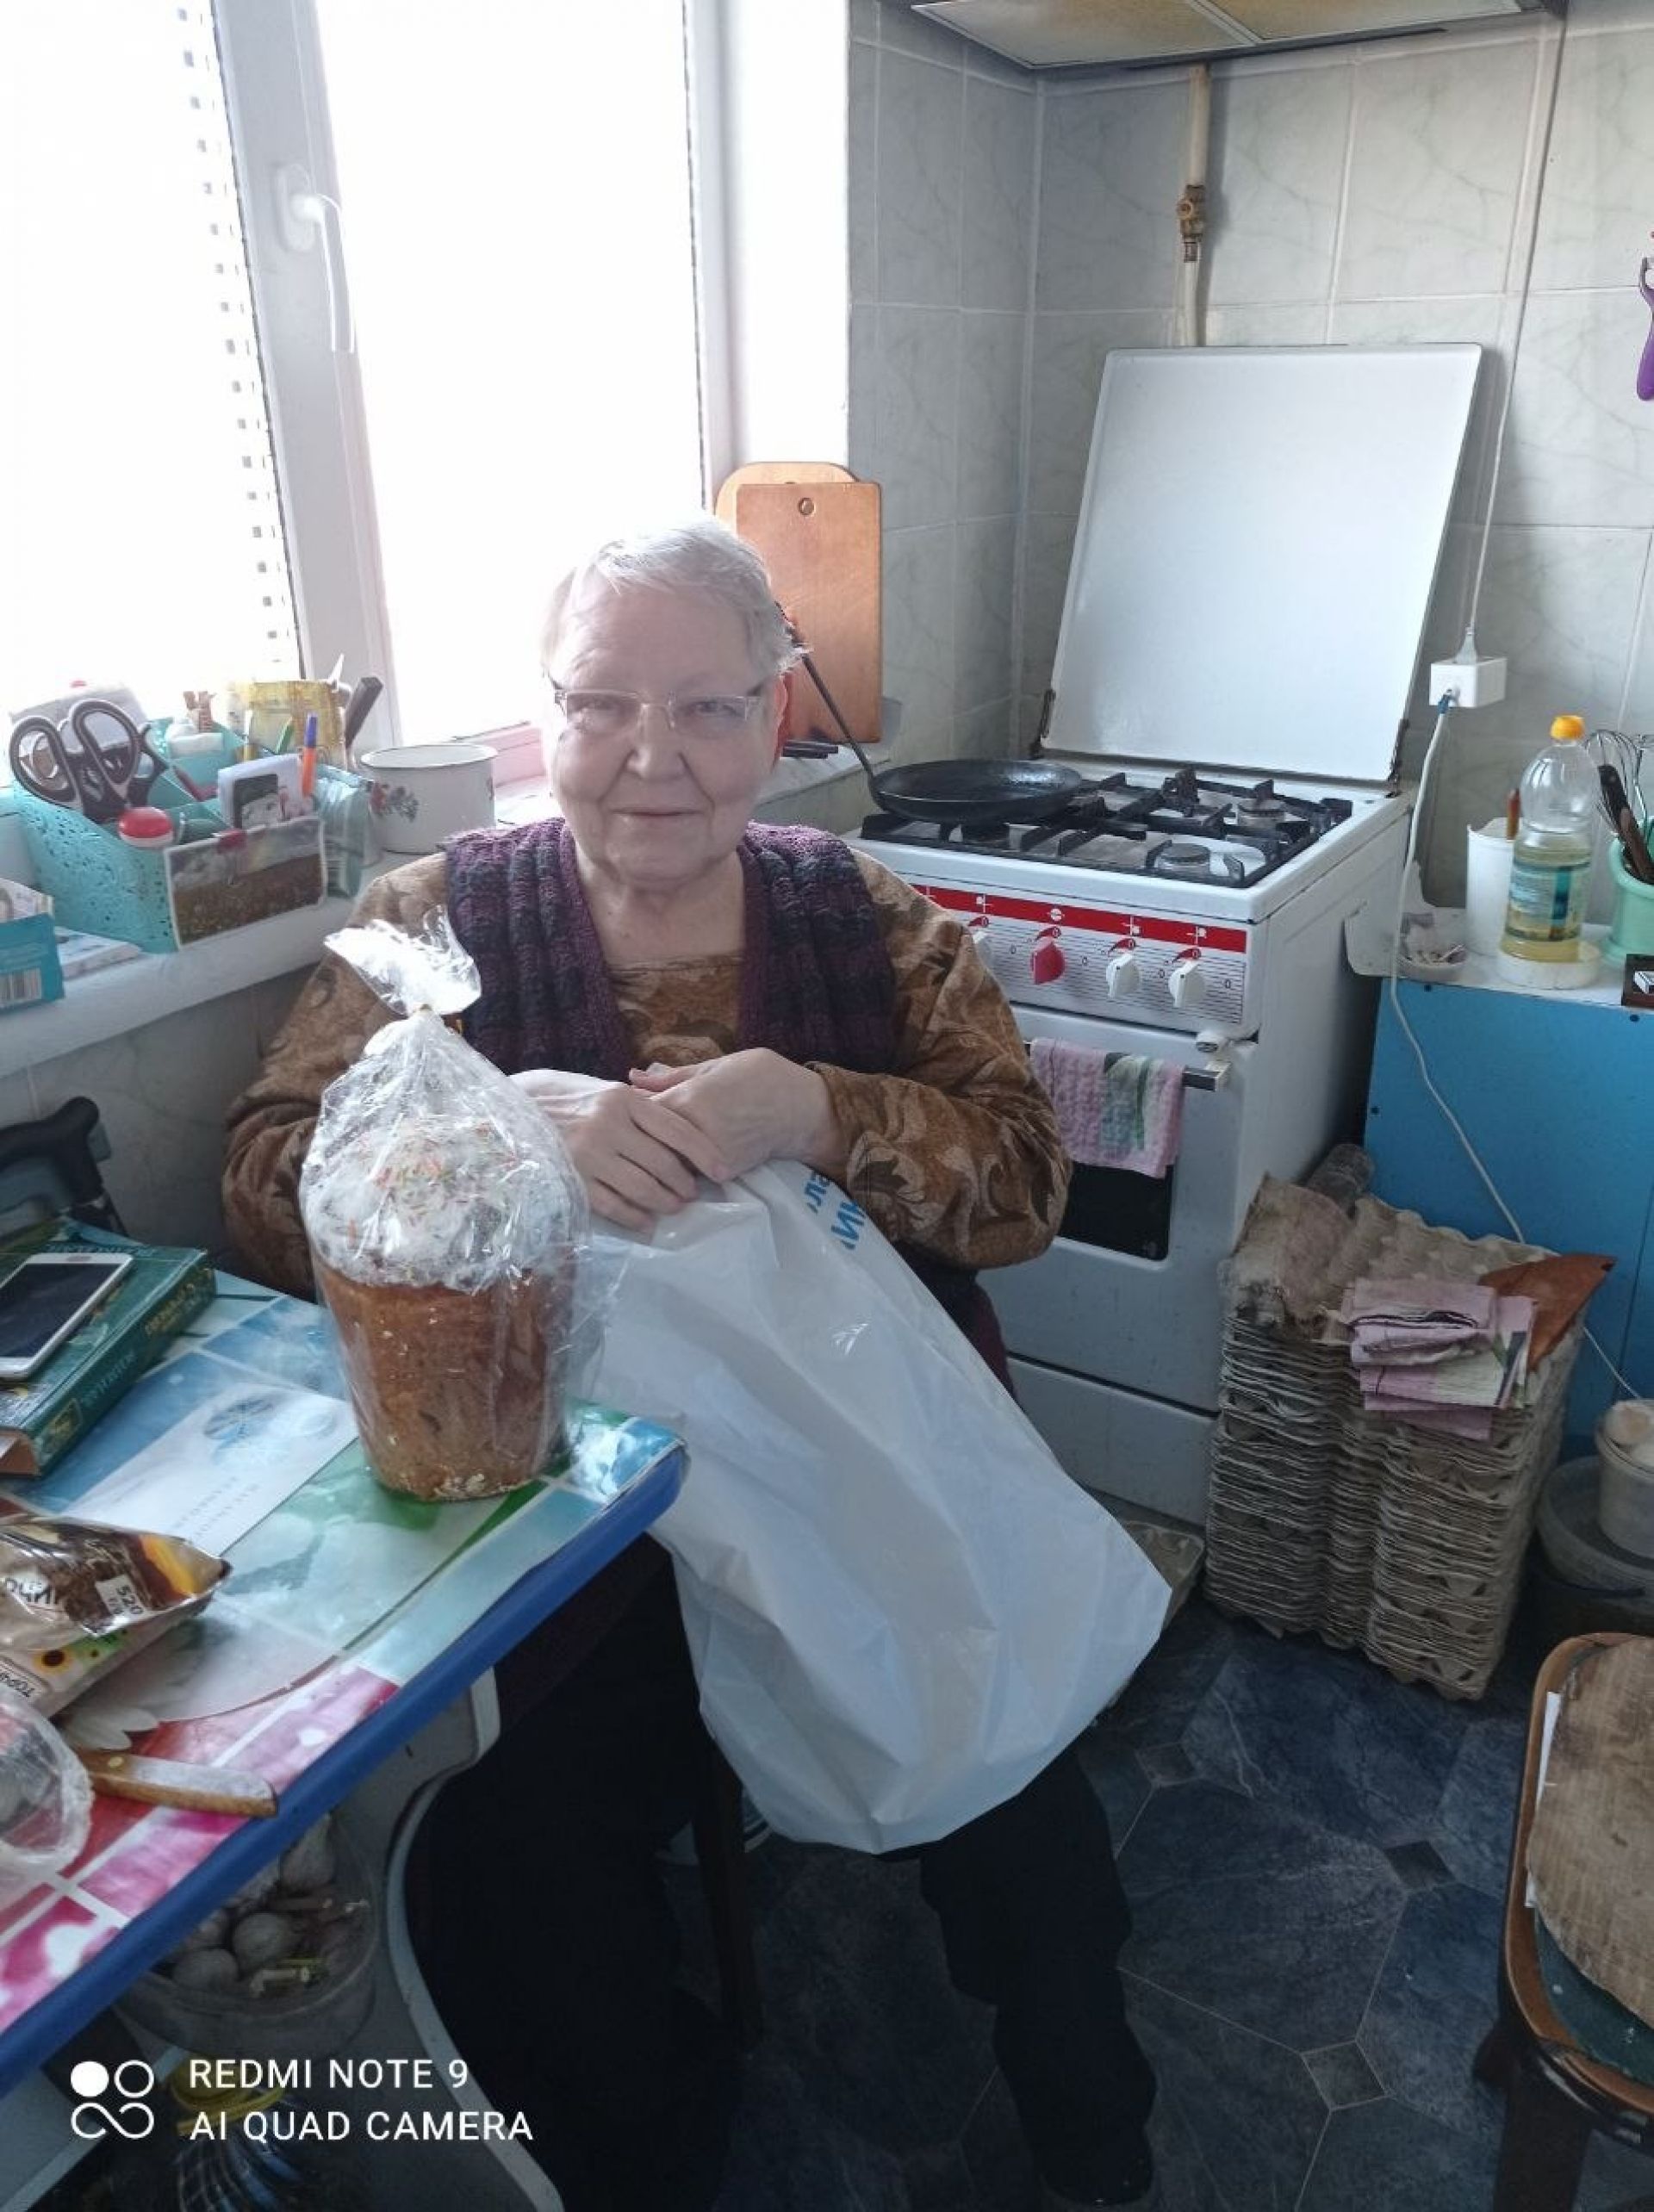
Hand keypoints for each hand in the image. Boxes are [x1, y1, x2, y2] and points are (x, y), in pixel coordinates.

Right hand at [509, 1068, 731, 1229]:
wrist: (507, 1111)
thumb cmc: (559, 1097)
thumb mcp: (598, 1089)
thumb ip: (634, 1106)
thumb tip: (674, 1124)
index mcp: (622, 1099)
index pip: (676, 1128)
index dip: (704, 1152)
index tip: (722, 1169)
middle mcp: (609, 1125)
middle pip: (664, 1163)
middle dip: (684, 1184)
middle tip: (692, 1194)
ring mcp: (590, 1155)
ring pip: (644, 1188)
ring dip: (665, 1203)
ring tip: (674, 1208)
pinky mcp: (573, 1179)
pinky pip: (614, 1205)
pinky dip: (635, 1217)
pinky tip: (645, 1222)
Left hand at [627, 1050, 840, 1180]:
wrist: (801, 1109)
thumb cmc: (759, 1076)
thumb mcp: (715, 1066)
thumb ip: (671, 1076)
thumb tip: (632, 1077)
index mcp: (688, 1098)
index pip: (640, 1113)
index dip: (630, 1115)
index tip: (626, 1115)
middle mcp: (693, 1131)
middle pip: (647, 1143)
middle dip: (638, 1141)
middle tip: (631, 1139)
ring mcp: (708, 1156)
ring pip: (666, 1163)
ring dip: (657, 1159)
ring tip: (649, 1152)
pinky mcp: (722, 1173)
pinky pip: (689, 1174)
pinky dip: (679, 1169)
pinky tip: (676, 1162)